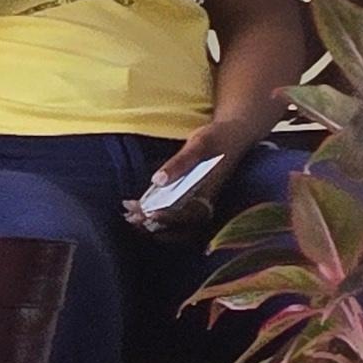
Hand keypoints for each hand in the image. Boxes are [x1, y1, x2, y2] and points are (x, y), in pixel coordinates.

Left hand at [124, 114, 269, 233]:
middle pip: (179, 227)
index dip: (168, 217)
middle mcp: (204, 205)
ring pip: (174, 227)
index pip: (189, 214)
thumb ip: (181, 161)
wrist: (233, 135)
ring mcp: (198, 206)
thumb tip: (157, 180)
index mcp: (210, 193)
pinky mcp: (191, 203)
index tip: (148, 213)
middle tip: (131, 217)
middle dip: (152, 225)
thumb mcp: (200, 143)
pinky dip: (155, 221)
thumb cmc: (217, 138)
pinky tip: (138, 214)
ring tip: (129, 217)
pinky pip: (173, 220)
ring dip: (151, 226)